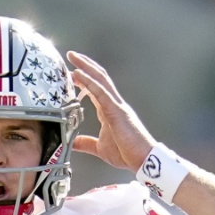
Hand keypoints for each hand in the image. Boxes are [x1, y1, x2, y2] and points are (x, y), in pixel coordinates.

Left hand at [67, 52, 155, 170]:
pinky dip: (89, 82)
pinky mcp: (116, 111)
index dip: (84, 79)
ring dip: (86, 67)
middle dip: (85, 65)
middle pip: (99, 78)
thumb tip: (72, 143)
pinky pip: (101, 93)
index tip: (71, 73)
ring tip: (73, 57)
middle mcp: (114, 104)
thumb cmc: (126, 153)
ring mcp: (116, 106)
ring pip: (100, 80)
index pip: (96, 89)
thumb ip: (86, 143)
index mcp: (110, 111)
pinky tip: (79, 74)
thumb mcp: (99, 148)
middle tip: (71, 55)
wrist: (142, 159)